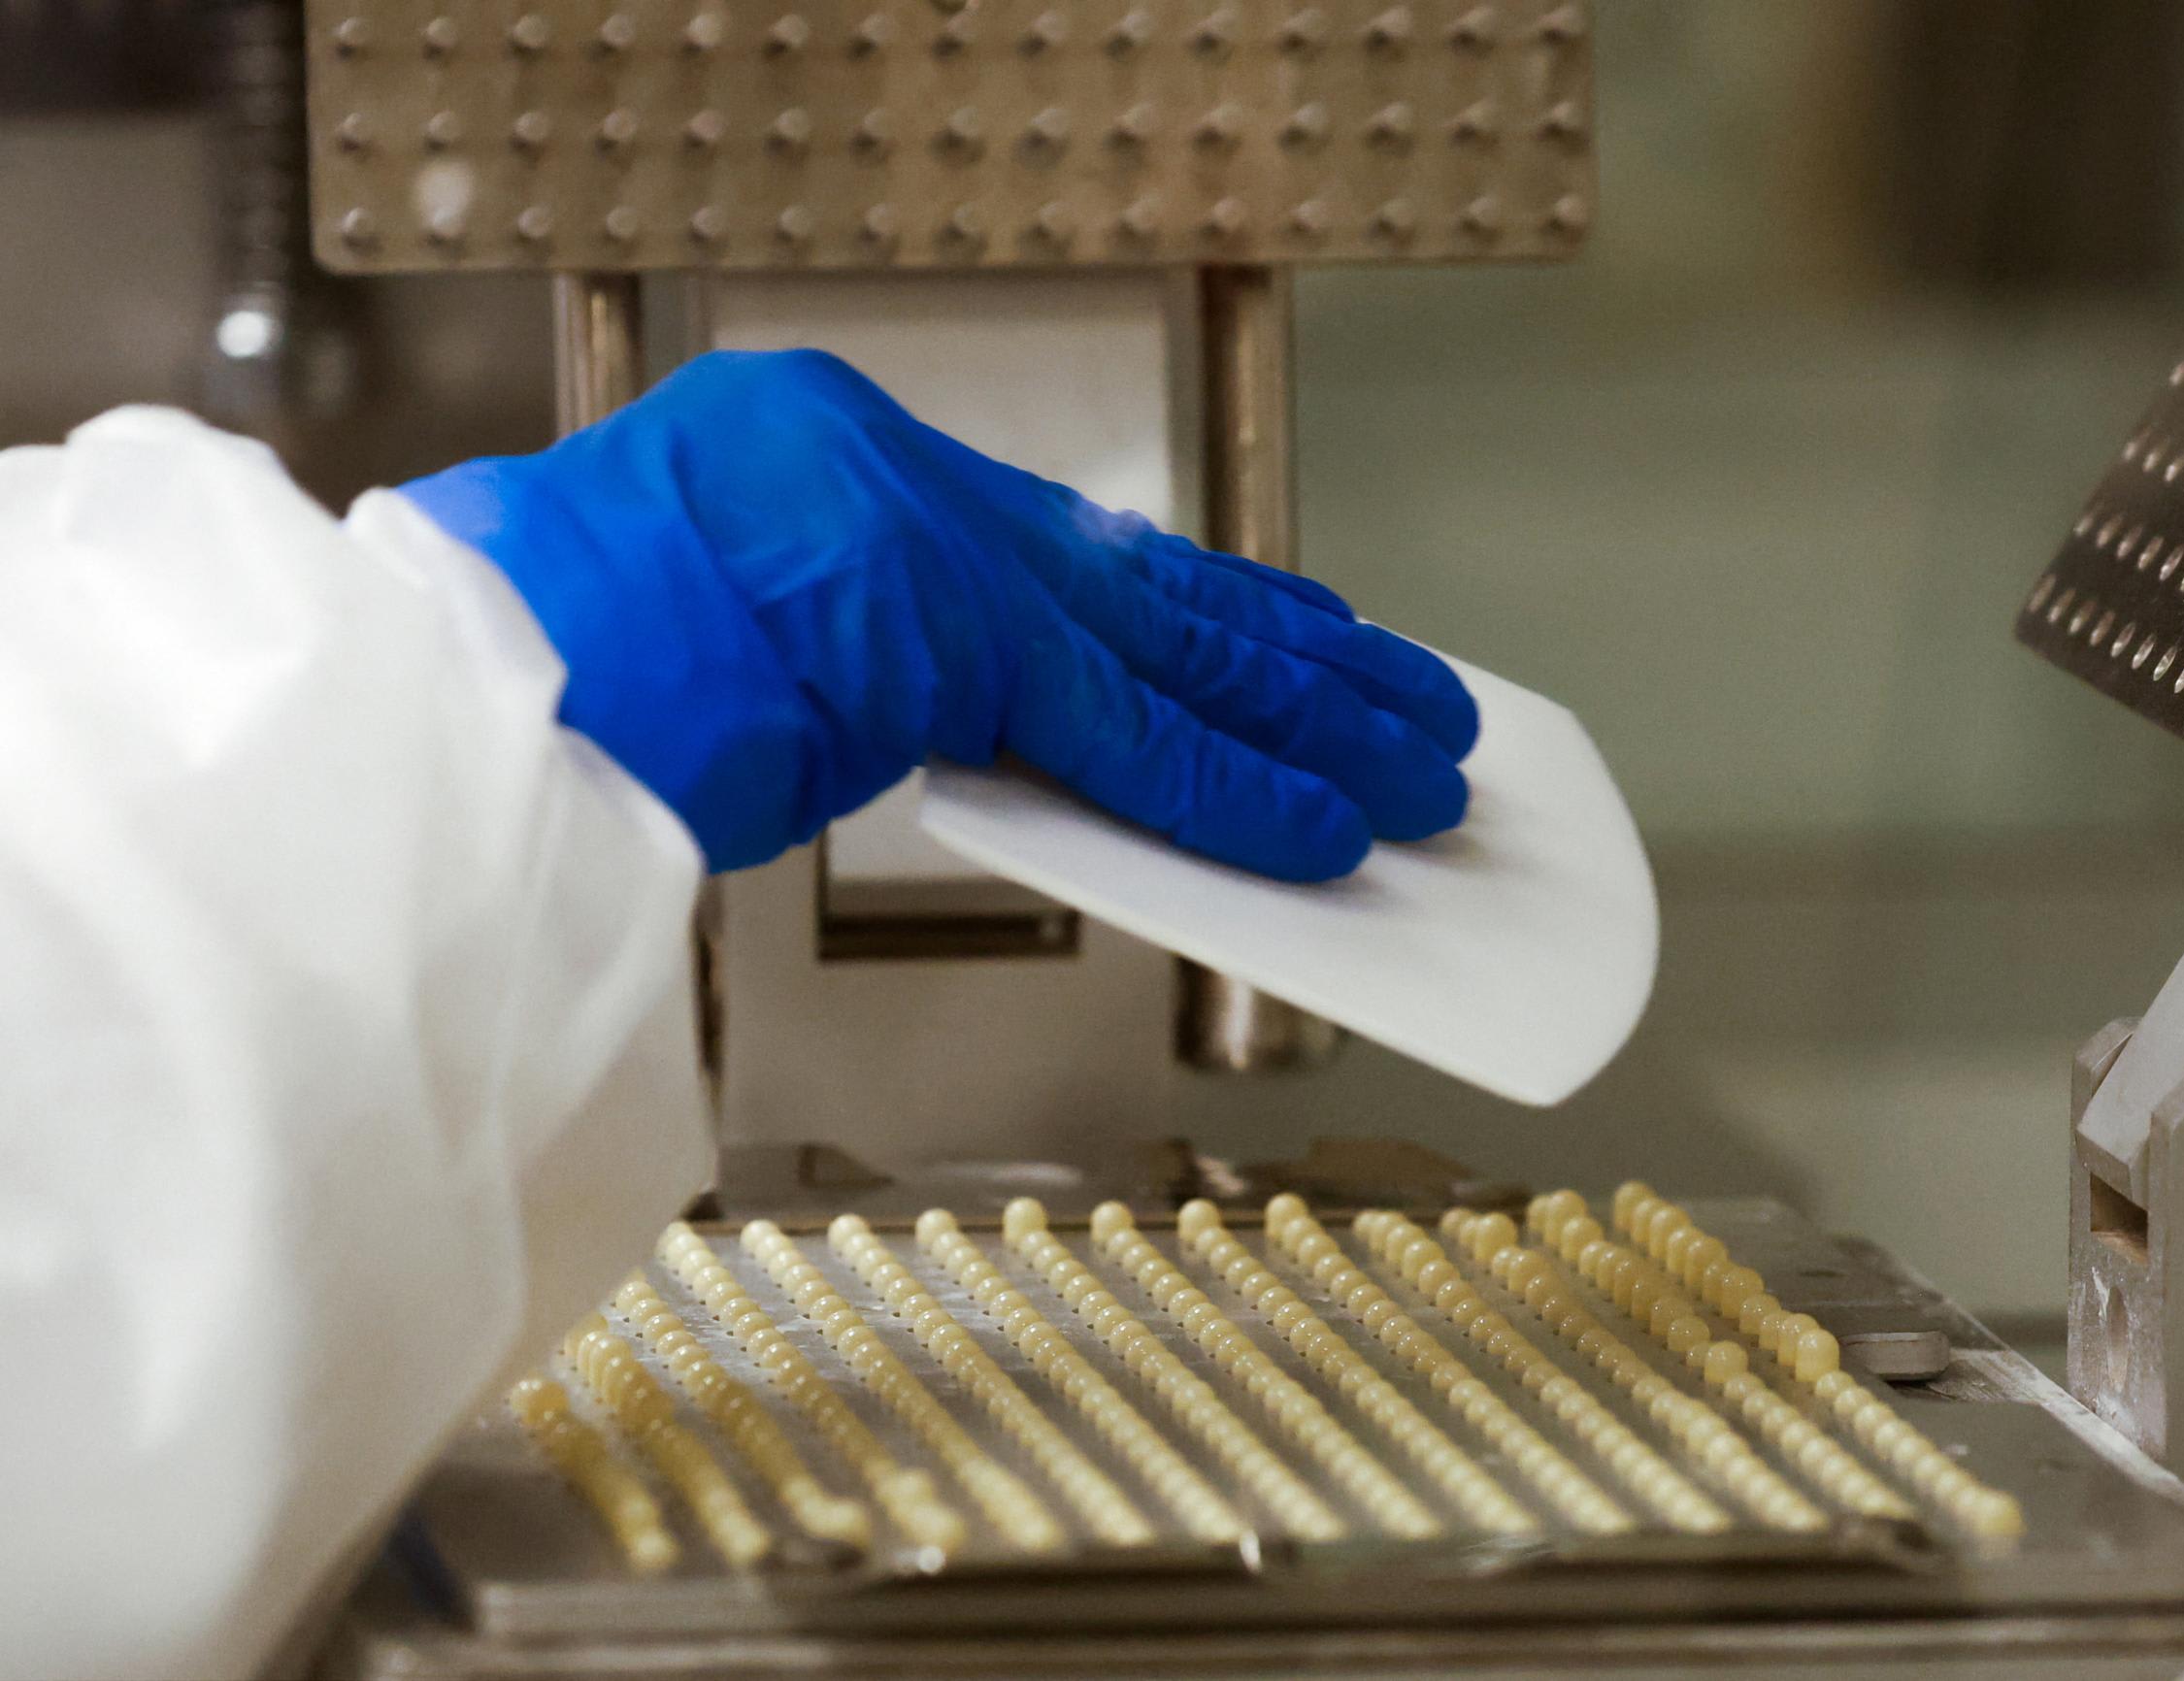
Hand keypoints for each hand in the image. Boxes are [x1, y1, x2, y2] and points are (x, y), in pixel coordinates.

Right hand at [399, 349, 1475, 877]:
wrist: (474, 681)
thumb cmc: (546, 682)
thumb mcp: (733, 654)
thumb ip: (869, 680)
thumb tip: (993, 747)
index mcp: (845, 472)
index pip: (1068, 560)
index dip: (1197, 613)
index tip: (1289, 642)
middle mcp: (910, 482)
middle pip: (1151, 585)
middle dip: (1291, 654)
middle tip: (1405, 692)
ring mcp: (934, 547)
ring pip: (1173, 645)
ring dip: (1305, 716)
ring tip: (1416, 758)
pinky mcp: (956, 635)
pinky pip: (1130, 728)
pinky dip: (1233, 784)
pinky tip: (1328, 821)